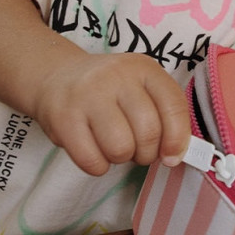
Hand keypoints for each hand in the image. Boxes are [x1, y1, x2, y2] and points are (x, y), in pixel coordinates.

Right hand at [31, 50, 190, 175]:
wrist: (57, 76)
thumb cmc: (108, 90)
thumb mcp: (140, 88)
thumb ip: (163, 115)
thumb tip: (175, 156)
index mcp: (144, 68)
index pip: (174, 106)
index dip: (177, 139)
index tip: (172, 156)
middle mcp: (117, 76)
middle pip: (148, 132)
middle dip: (146, 153)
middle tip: (136, 149)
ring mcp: (88, 95)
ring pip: (121, 149)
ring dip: (121, 159)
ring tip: (114, 146)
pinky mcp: (63, 118)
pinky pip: (92, 160)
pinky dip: (98, 166)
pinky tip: (95, 152)